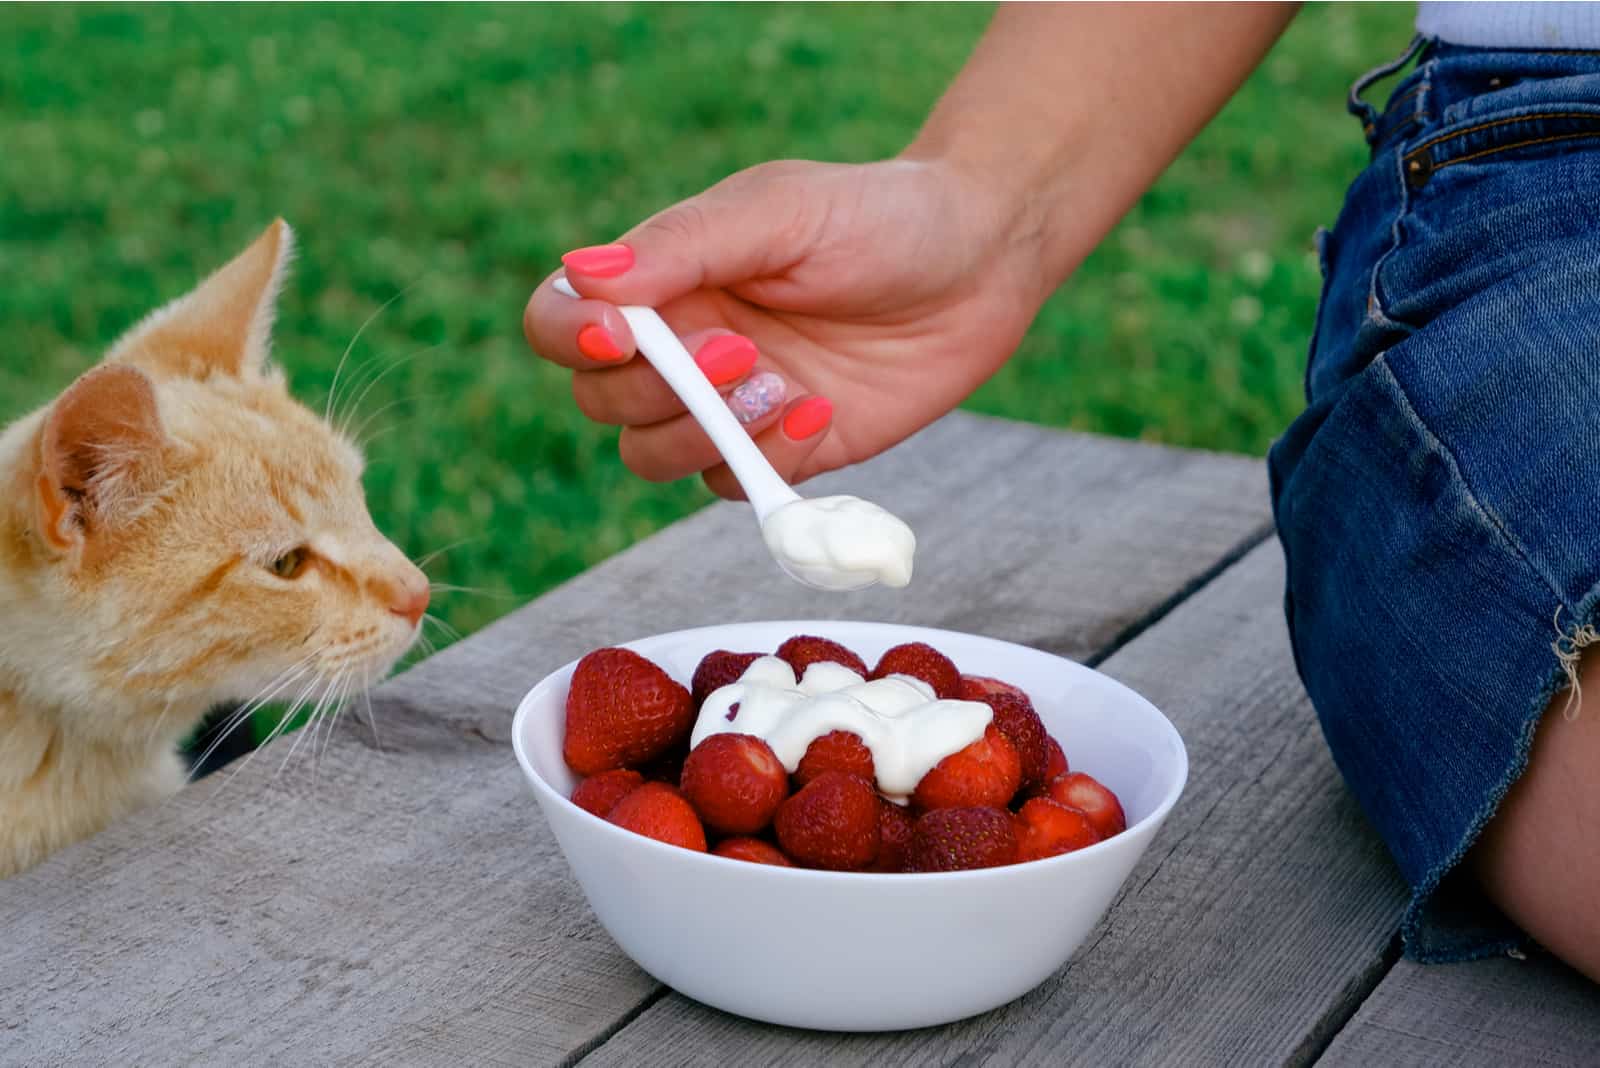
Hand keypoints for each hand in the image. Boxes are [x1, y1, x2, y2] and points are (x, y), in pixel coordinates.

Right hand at [523, 157, 1049, 498]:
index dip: (568, 339)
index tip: (617, 336)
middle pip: (602, 402)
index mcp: (664, 279)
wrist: (984, 260)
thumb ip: (683, 243)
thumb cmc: (880, 217)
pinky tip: (823, 408)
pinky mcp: (785, 449)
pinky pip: (732, 484)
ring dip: (705, 432)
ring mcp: (730, 405)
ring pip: (653, 456)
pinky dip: (766, 460)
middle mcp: (683, 346)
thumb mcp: (780, 211)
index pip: (563, 321)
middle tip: (741, 350)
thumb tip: (584, 275)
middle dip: (659, 390)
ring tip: (783, 382)